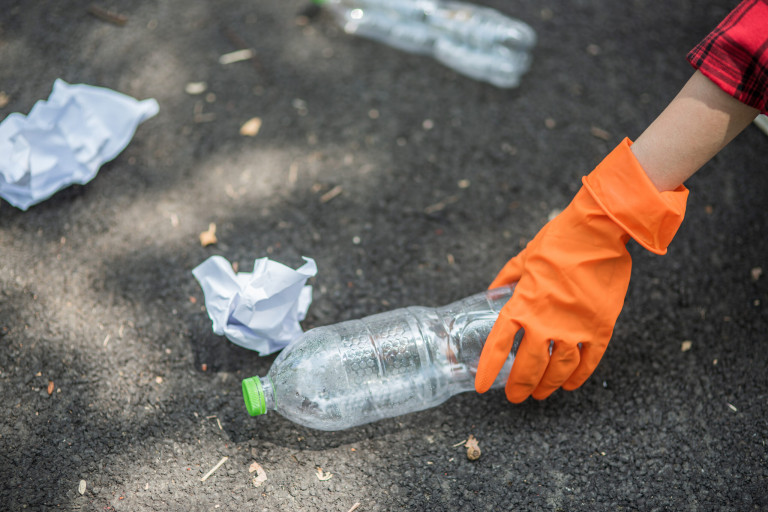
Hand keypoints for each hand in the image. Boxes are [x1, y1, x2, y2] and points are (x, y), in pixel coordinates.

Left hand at [475, 138, 687, 401]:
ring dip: (548, 385)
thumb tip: (490, 294)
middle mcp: (546, 321)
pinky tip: (569, 384)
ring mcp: (575, 327)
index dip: (490, 369)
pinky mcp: (600, 327)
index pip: (499, 345)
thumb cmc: (558, 241)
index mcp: (522, 304)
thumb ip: (505, 281)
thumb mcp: (523, 258)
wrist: (599, 231)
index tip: (483, 386)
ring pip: (559, 369)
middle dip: (520, 386)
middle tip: (515, 397)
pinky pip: (588, 361)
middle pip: (529, 366)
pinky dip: (579, 376)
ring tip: (541, 394)